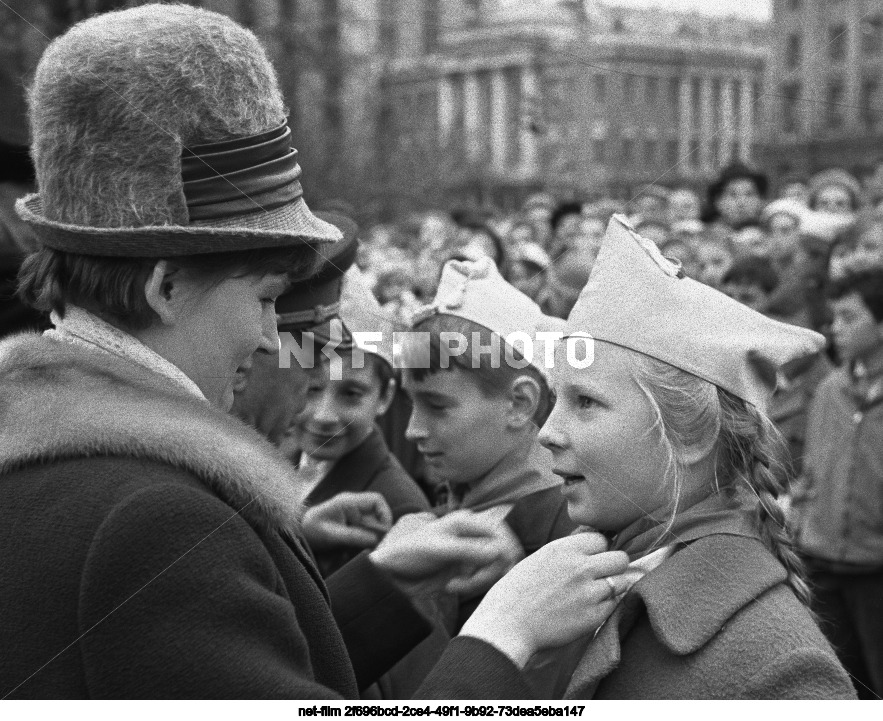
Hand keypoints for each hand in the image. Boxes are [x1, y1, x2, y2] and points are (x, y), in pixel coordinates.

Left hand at [301, 492, 392, 550]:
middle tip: (378, 547)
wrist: (296, 535)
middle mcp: (354, 507)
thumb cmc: (310, 530)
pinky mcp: (351, 527)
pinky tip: (358, 552)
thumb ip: (353, 536)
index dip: (385, 514)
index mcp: (348, 501)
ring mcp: (353, 517)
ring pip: (373, 526)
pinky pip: (365, 534)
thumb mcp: (331, 534)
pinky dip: (366, 543)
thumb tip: (376, 539)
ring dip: (373, 539)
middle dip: (380, 531)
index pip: (376, 500)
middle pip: (378, 515)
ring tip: (367, 551)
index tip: (385, 533)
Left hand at [369, 510, 519, 595]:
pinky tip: (452, 587)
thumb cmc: (409, 553)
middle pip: (503, 552)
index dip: (504, 552)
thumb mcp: (438, 550)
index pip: (501, 533)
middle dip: (490, 570)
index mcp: (466, 521)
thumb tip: (498, 553)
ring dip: (480, 581)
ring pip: (496, 568)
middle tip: (470, 581)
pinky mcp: (467, 569)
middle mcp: (472, 534)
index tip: (497, 569)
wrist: (392, 574)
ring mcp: (471, 552)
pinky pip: (483, 579)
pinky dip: (473, 586)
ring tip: (454, 586)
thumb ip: (467, 550)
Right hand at [459, 532, 642, 667]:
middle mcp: (580, 567)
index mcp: (564, 549)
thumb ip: (567, 552)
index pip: (602, 539)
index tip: (591, 558)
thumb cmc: (517, 591)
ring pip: (622, 582)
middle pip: (620, 558)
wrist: (507, 624)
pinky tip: (588, 608)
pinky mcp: (593, 616)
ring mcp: (589, 592)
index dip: (598, 550)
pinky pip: (614, 605)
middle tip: (601, 575)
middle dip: (613, 566)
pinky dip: (607, 606)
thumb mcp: (540, 558)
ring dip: (613, 586)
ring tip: (593, 593)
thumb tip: (594, 545)